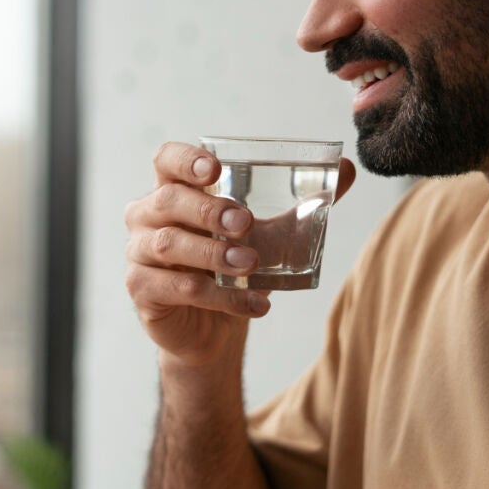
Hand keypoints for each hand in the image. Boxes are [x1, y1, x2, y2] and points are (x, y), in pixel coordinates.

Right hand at [125, 142, 354, 366]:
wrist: (215, 329)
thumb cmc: (234, 268)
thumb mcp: (271, 233)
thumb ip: (304, 202)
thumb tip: (348, 169)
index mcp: (174, 190)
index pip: (166, 160)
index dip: (186, 160)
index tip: (216, 169)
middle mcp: (147, 216)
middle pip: (167, 200)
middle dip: (208, 209)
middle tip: (247, 223)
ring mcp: (140, 254)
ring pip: (169, 245)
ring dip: (214, 253)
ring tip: (252, 265)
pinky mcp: (143, 291)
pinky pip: (180, 289)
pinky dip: (222, 297)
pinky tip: (256, 304)